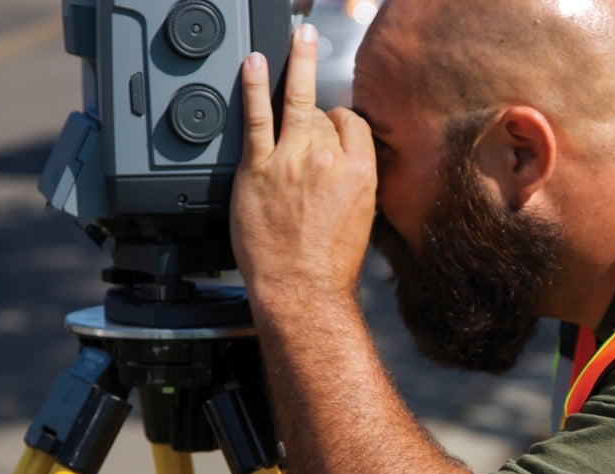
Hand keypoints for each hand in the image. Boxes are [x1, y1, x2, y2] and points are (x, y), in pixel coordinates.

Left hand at [230, 24, 376, 303]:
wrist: (302, 291)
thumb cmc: (330, 267)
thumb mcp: (360, 221)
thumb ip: (352, 184)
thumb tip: (344, 164)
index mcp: (361, 174)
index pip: (352, 124)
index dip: (340, 122)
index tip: (332, 123)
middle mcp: (329, 161)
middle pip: (322, 114)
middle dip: (314, 116)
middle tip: (305, 121)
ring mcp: (292, 162)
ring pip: (296, 102)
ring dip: (297, 63)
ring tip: (297, 40)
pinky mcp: (260, 169)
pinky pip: (257, 117)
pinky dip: (254, 86)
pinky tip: (253, 65)